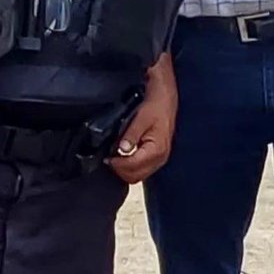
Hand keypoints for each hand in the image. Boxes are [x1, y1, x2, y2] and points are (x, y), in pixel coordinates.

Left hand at [107, 56, 176, 182]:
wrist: (166, 98)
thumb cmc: (156, 106)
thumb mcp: (141, 118)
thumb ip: (131, 135)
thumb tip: (121, 150)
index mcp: (157, 149)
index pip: (134, 166)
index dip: (118, 164)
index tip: (107, 158)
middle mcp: (160, 157)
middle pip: (136, 175)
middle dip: (120, 170)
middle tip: (109, 159)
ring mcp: (160, 158)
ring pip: (139, 175)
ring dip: (126, 170)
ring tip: (115, 159)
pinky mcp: (158, 155)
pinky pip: (143, 169)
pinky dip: (132, 167)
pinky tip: (124, 158)